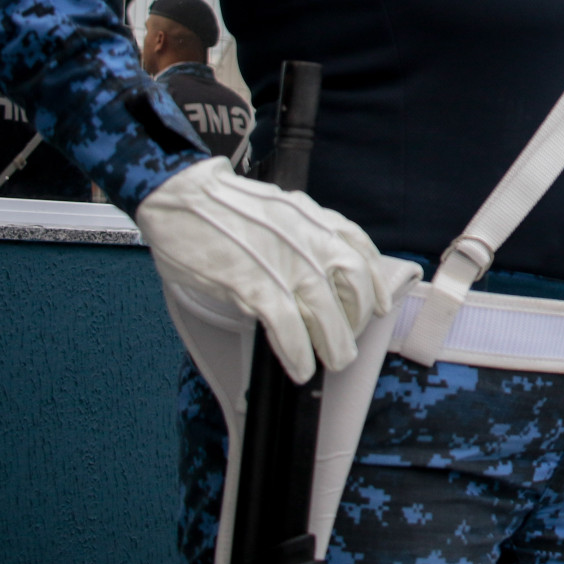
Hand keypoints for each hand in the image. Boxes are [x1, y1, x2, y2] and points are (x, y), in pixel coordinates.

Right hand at [136, 156, 391, 382]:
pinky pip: (287, 326)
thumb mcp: (279, 211)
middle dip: (357, 319)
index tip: (380, 305)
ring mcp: (284, 263)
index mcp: (314, 219)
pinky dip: (298, 352)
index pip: (361, 251)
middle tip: (348, 340)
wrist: (183, 196)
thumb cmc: (224, 206)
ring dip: (335, 344)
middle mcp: (309, 239)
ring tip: (333, 362)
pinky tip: (300, 367)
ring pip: (326, 312)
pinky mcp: (254, 284)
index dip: (374, 284)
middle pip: (352, 287)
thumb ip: (302, 235)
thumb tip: (313, 271)